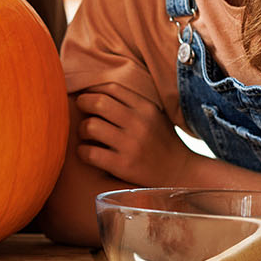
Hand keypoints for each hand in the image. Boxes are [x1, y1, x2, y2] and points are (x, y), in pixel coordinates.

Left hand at [75, 89, 194, 186]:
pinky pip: (90, 153)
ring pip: (90, 126)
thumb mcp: (154, 115)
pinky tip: (87, 152)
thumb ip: (132, 102)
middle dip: (83, 104)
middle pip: (97, 102)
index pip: (111, 88)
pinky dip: (82, 151)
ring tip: (86, 134)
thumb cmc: (161, 142)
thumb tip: (97, 91)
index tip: (87, 96)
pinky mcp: (123, 165)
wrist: (180, 173)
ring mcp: (130, 145)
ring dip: (81, 129)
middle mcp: (138, 123)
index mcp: (145, 107)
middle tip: (82, 112)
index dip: (93, 90)